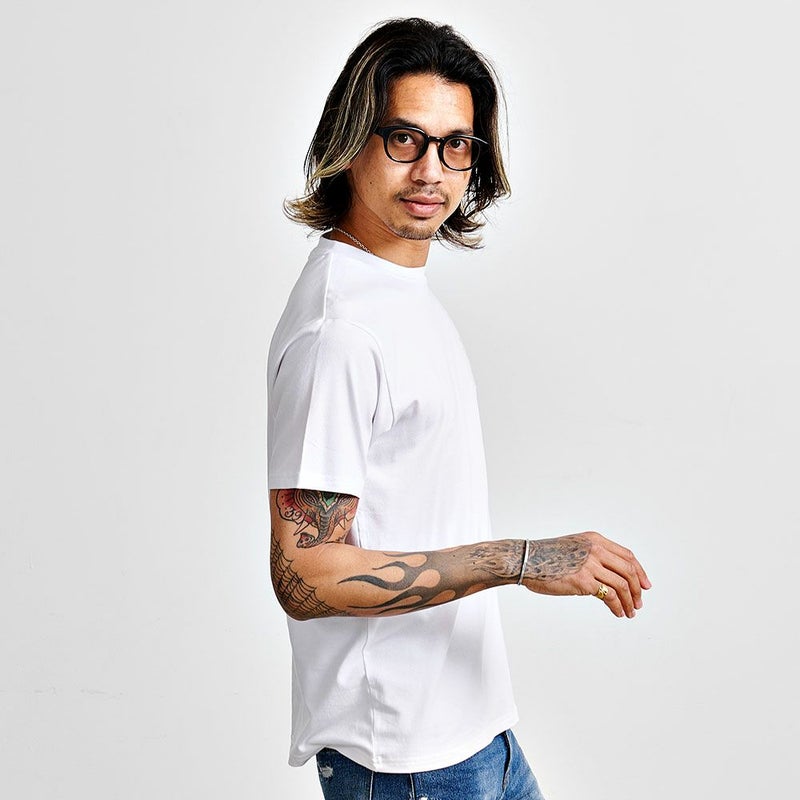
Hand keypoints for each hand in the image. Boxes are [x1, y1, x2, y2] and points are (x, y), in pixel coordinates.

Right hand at [521, 532, 650, 617]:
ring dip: (629, 601)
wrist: (525, 560)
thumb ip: (592, 556)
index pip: (627, 555)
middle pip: (629, 570)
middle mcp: (595, 549)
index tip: (645, 585)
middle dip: (638, 589)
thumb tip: (608, 577)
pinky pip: (609, 596)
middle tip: (639, 603)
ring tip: (630, 612)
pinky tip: (618, 613)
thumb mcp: (574, 548)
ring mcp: (590, 565)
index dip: (640, 571)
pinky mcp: (583, 581)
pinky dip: (617, 607)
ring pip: (622, 585)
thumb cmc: (545, 556)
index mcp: (595, 540)